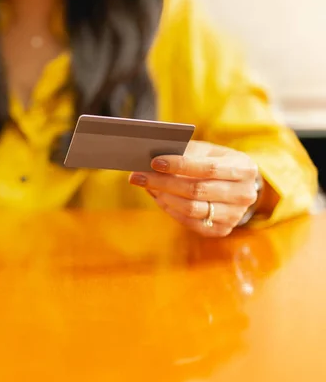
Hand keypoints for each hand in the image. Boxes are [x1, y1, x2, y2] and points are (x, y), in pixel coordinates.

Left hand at [129, 141, 260, 236]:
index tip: (154, 162)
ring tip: (146, 185)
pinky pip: (190, 222)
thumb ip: (185, 152)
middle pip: (197, 190)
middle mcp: (244, 194)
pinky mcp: (221, 230)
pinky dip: (170, 209)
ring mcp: (234, 215)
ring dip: (163, 196)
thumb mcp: (206, 151)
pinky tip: (158, 197)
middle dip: (163, 182)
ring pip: (191, 208)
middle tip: (137, 176)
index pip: (208, 168)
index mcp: (245, 168)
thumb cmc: (215, 162)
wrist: (236, 186)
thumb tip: (152, 161)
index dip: (179, 165)